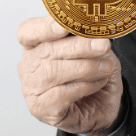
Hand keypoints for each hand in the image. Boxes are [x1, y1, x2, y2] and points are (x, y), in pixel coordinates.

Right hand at [17, 16, 123, 135]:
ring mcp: (32, 88)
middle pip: (47, 51)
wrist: (105, 103)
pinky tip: (98, 83)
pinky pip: (61, 94)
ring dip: (86, 68)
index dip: (44, 27)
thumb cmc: (96, 72)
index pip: (29, 31)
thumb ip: (90, 37)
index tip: (64, 26)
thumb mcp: (97, 48)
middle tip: (103, 45)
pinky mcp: (40, 108)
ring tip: (106, 67)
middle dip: (79, 46)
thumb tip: (93, 29)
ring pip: (53, 73)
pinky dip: (85, 86)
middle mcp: (29, 65)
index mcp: (37, 44)